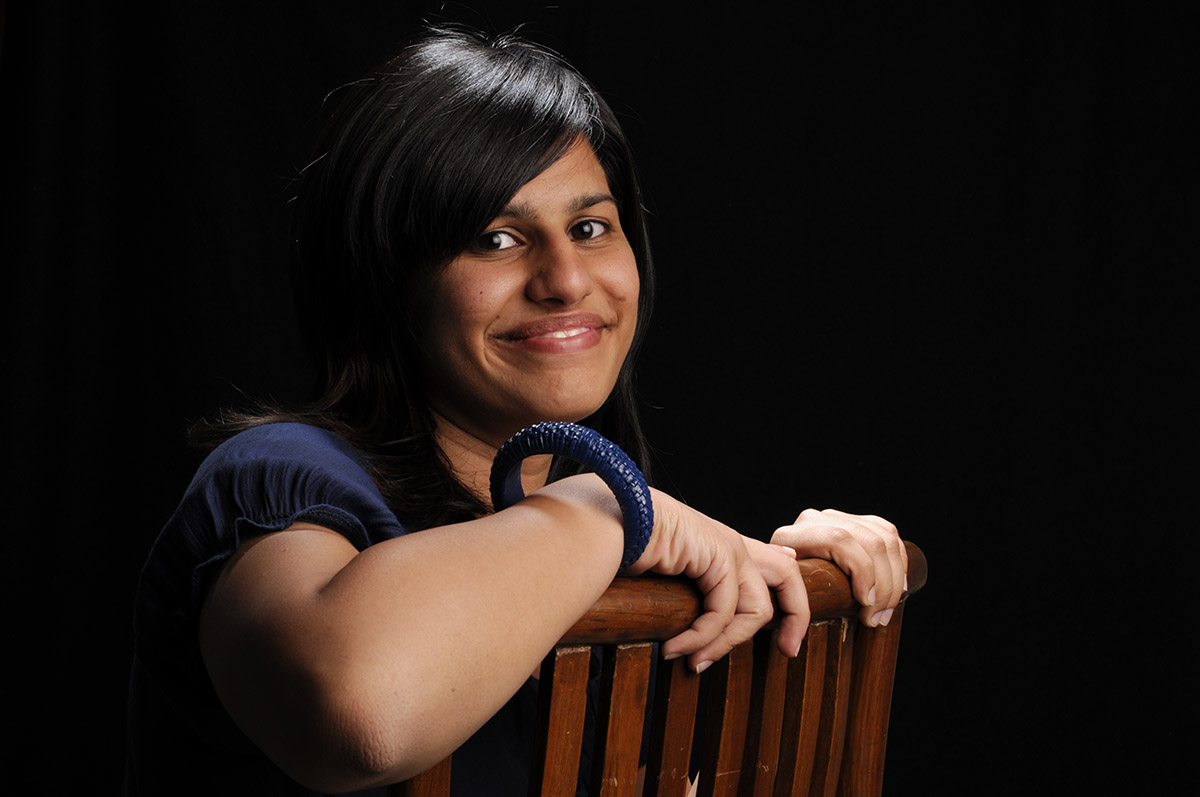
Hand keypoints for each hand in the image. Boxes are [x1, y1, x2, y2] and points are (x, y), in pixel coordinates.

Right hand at [626, 491, 806, 671]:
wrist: (608, 517)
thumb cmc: (622, 543)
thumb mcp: (659, 573)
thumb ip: (682, 591)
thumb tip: (668, 630)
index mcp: (719, 544)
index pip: (771, 560)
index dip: (789, 592)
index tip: (788, 627)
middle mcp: (730, 544)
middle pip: (789, 576)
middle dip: (796, 616)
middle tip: (788, 652)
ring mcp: (729, 548)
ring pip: (757, 610)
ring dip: (726, 645)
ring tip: (695, 663)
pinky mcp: (721, 557)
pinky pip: (723, 614)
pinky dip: (700, 639)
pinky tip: (674, 648)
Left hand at [770, 509, 906, 627]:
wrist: (778, 578)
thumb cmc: (778, 594)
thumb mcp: (777, 597)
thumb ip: (790, 597)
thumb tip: (804, 620)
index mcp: (792, 535)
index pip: (840, 540)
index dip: (862, 571)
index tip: (866, 605)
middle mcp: (814, 520)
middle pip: (870, 541)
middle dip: (883, 584)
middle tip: (878, 617)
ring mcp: (835, 518)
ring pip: (885, 537)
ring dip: (895, 578)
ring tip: (886, 609)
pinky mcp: (854, 522)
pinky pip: (889, 534)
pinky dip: (899, 563)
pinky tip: (897, 587)